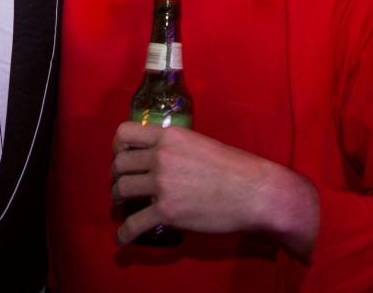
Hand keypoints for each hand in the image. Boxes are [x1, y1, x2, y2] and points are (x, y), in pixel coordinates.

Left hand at [110, 122, 318, 257]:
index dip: (117, 147)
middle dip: (117, 175)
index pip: (124, 132)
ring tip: (121, 204)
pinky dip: (124, 233)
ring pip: (121, 189)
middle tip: (122, 183)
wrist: (255, 193)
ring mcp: (162, 184)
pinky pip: (134, 223)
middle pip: (119, 163)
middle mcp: (160, 156)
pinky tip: (122, 238)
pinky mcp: (167, 212)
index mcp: (169, 136)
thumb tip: (160, 155)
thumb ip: (175, 147)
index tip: (122, 157)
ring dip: (117, 198)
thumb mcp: (200, 143)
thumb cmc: (235, 167)